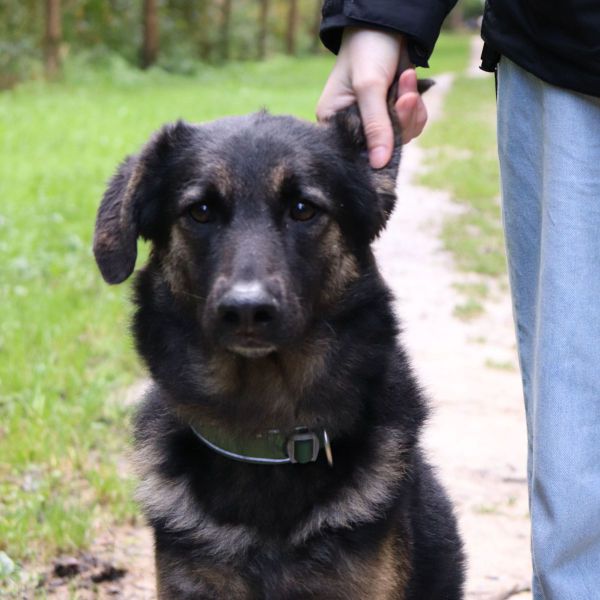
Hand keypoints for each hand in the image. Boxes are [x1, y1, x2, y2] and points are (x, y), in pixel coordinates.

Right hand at [317, 28, 427, 168]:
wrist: (389, 23)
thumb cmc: (368, 50)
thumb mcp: (370, 88)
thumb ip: (376, 126)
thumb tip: (379, 164)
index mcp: (334, 122)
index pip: (355, 151)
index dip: (376, 147)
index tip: (390, 125)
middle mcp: (352, 125)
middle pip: (382, 147)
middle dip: (399, 121)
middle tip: (404, 95)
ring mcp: (374, 121)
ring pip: (401, 137)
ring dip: (411, 111)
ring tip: (406, 79)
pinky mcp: (392, 114)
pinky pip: (411, 125)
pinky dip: (416, 108)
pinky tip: (409, 83)